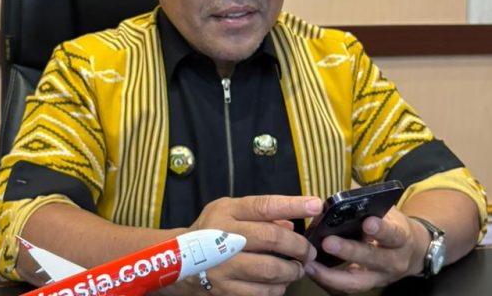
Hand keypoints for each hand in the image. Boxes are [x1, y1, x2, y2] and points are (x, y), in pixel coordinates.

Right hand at [184, 195, 322, 294]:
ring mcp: (222, 266)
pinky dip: (277, 288)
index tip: (315, 205)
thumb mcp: (228, 211)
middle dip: (299, 246)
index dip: (292, 205)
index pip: (263, 206)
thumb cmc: (209, 231)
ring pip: (269, 270)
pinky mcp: (224, 290)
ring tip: (297, 268)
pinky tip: (279, 283)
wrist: (175, 260)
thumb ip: (259, 215)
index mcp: (226, 212)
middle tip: (308, 252)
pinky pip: (261, 293)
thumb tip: (291, 225)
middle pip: (271, 239)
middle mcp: (223, 237)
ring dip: (292, 270)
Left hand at [304, 206, 429, 293]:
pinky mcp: (368, 286)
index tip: (367, 222)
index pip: (392, 234)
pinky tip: (312, 272)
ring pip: (357, 282)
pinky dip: (329, 281)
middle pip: (372, 259)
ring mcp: (381, 277)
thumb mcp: (390, 215)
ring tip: (310, 265)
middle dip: (349, 251)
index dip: (380, 229)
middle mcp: (394, 261)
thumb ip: (371, 210)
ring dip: (331, 275)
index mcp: (401, 239)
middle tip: (328, 242)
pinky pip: (347, 288)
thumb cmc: (395, 227)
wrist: (415, 253)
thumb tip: (343, 203)